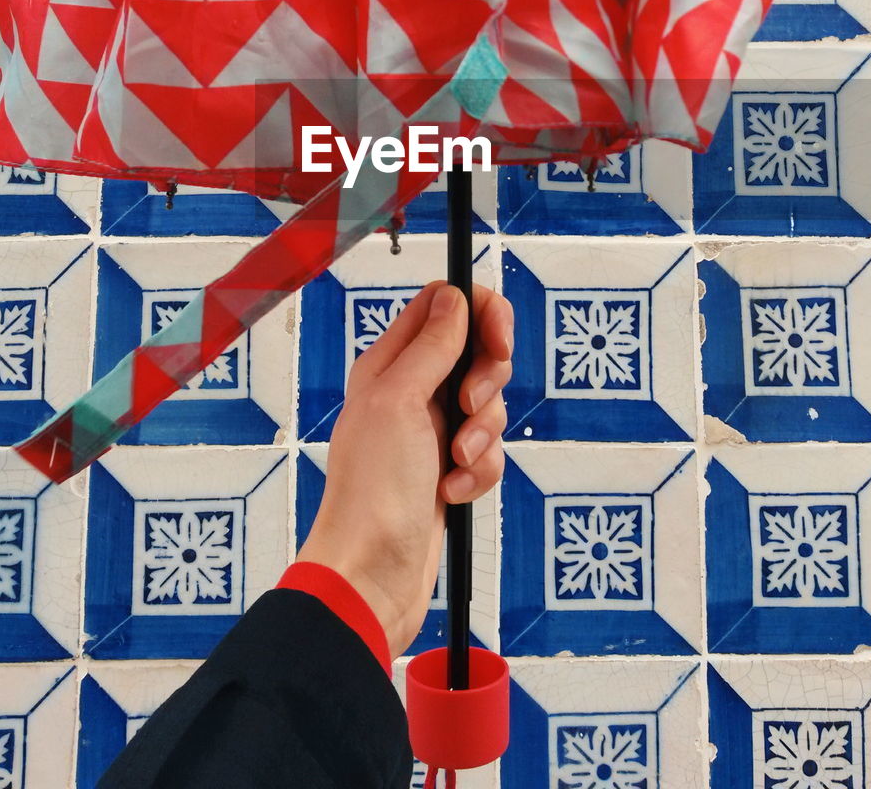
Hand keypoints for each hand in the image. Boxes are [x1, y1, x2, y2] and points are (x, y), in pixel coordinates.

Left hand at [297, 280, 512, 658]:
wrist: (371, 575)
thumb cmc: (371, 492)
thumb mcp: (399, 402)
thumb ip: (432, 346)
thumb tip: (456, 296)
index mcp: (390, 363)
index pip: (444, 305)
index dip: (481, 314)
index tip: (498, 341)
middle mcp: (411, 391)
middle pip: (477, 353)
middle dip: (488, 382)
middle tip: (467, 407)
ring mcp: (431, 432)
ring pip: (488, 406)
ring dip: (482, 437)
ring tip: (453, 464)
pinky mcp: (449, 470)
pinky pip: (488, 453)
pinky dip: (480, 473)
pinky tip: (453, 493)